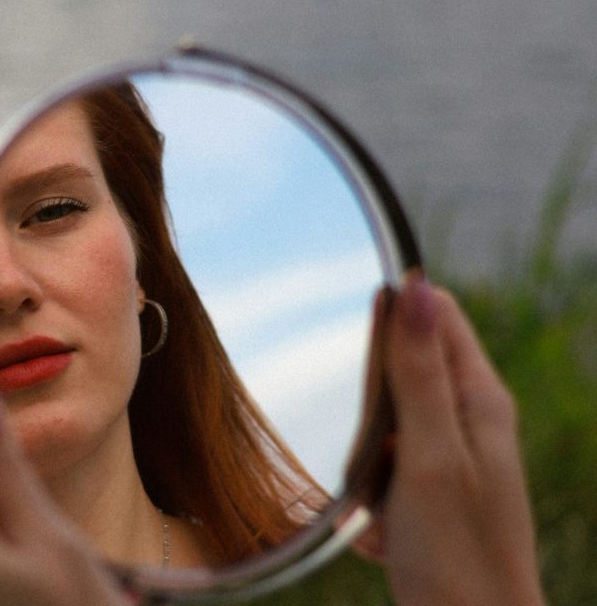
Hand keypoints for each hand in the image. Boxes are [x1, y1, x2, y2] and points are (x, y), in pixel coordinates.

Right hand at [355, 275, 545, 605]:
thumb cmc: (456, 554)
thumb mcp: (428, 453)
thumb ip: (420, 371)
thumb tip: (416, 287)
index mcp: (479, 398)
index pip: (439, 314)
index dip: (397, 313)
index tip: (362, 349)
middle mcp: (470, 415)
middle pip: (408, 361)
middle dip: (374, 394)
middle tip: (373, 447)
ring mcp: (451, 449)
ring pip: (390, 411)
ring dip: (369, 444)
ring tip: (376, 490)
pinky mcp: (431, 481)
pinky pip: (387, 456)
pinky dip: (372, 479)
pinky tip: (378, 516)